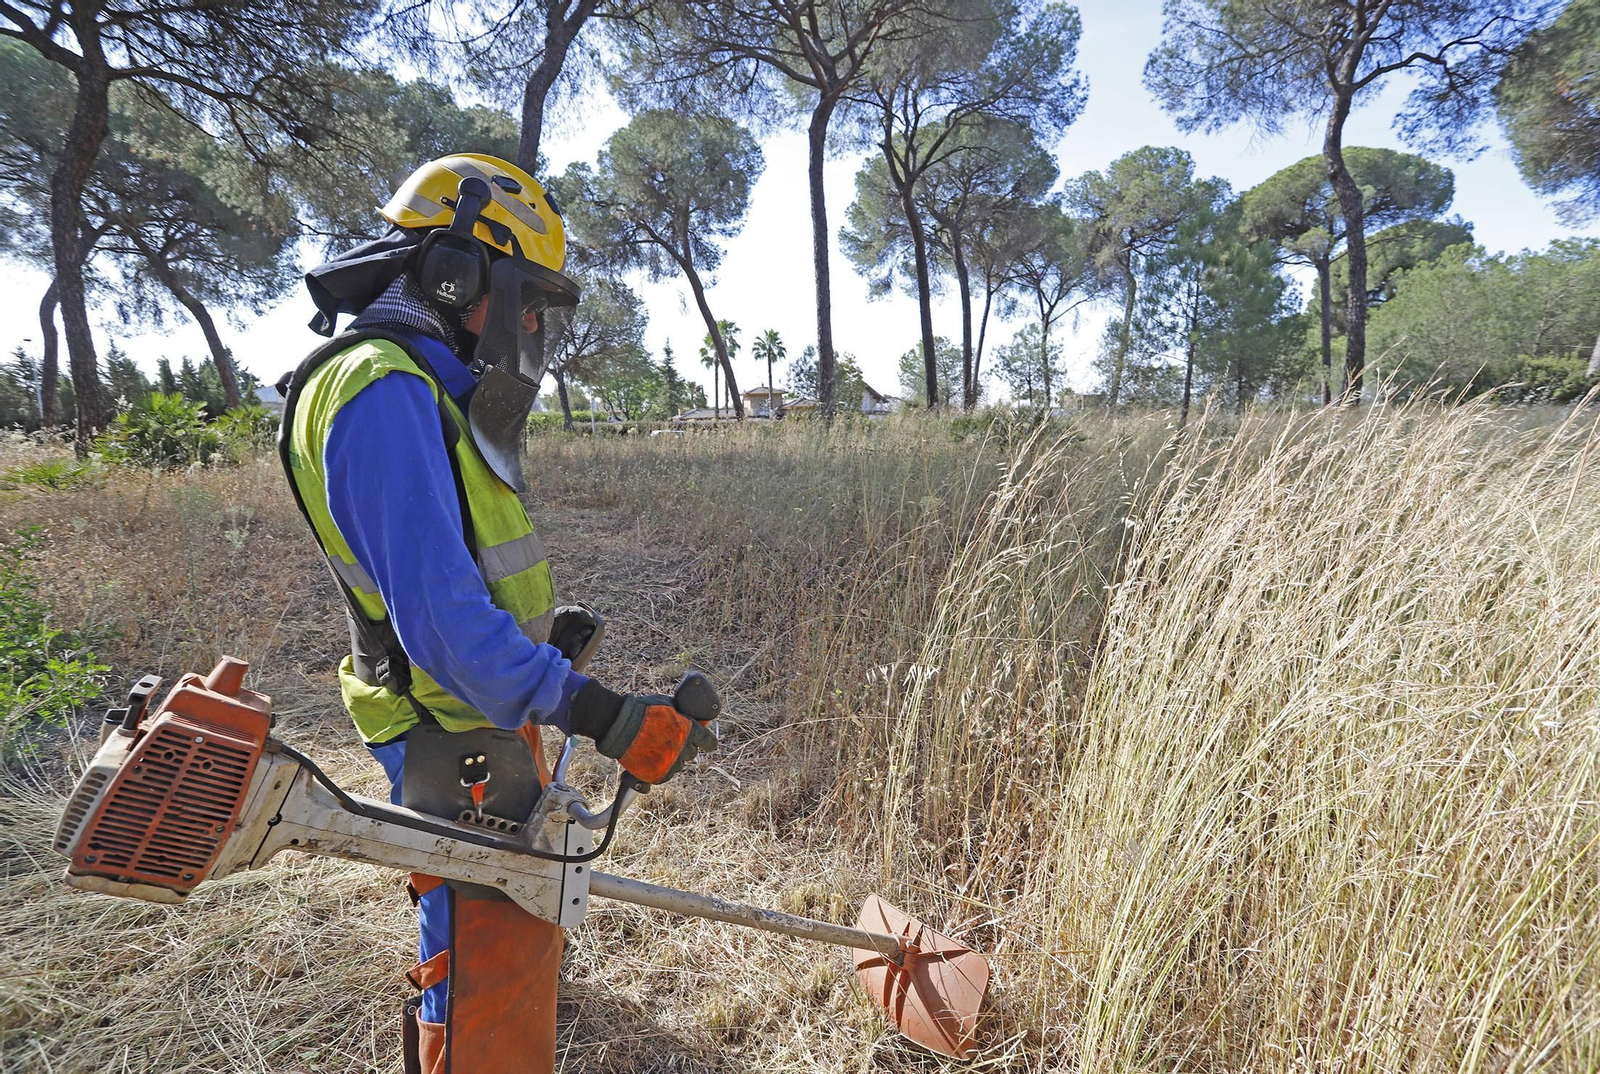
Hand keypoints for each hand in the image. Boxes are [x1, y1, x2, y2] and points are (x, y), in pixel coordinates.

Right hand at [596, 694, 717, 784]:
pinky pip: (664, 775)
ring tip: (657, 749)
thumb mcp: (667, 704)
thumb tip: (684, 715)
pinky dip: (660, 770)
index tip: (707, 744)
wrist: (620, 725)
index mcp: (690, 731)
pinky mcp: (657, 775)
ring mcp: (670, 764)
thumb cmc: (642, 710)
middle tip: (672, 740)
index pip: (708, 742)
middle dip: (685, 747)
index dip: (708, 742)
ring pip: (678, 765)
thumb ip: (679, 713)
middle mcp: (683, 749)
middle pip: (692, 753)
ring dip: (672, 759)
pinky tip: (652, 761)